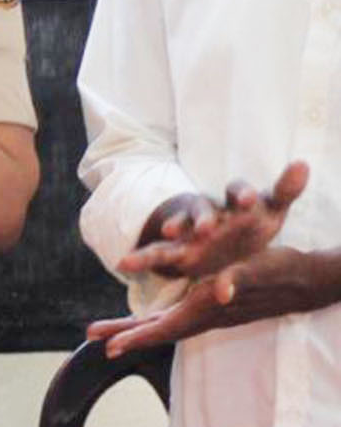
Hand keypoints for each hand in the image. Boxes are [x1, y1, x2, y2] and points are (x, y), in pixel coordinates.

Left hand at [89, 245, 335, 354]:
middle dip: (125, 334)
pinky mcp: (209, 304)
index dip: (137, 337)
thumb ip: (237, 280)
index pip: (165, 327)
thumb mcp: (256, 270)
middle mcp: (202, 314)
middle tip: (93, 337)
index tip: (111, 348)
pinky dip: (153, 319)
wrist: (302, 279)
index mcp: (207, 308)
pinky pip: (174, 315)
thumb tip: (219, 290)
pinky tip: (141, 321)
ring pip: (162, 323)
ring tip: (102, 333)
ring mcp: (206, 312)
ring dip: (133, 328)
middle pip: (157, 329)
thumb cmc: (278, 271)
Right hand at [118, 163, 308, 278]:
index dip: (240, 195)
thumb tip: (302, 163)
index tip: (248, 201)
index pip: (237, 192)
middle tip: (207, 227)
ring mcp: (188, 232)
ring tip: (171, 233)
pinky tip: (123, 264)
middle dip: (203, 217)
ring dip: (173, 228)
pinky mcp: (174, 251)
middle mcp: (209, 213)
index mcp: (234, 204)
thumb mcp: (271, 212)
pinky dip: (140, 258)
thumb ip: (286, 189)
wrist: (223, 248)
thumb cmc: (249, 225)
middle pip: (203, 209)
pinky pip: (155, 253)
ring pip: (178, 227)